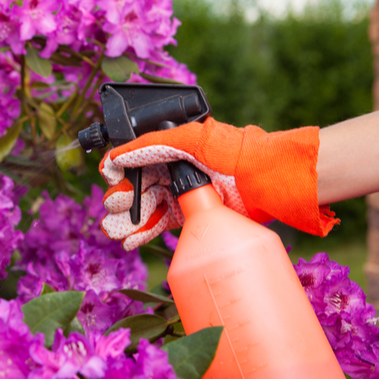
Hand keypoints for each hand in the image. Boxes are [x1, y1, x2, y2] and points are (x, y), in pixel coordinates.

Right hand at [99, 117, 336, 250]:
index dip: (118, 169)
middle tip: (116, 208)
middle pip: (135, 185)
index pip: (135, 159)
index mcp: (171, 148)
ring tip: (116, 231)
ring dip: (127, 220)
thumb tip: (117, 155)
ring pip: (144, 208)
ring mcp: (181, 194)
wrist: (268, 181)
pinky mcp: (190, 217)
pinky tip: (130, 240)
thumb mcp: (193, 138)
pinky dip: (142, 233)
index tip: (109, 178)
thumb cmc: (235, 152)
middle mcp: (173, 170)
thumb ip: (153, 143)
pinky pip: (159, 224)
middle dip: (120, 198)